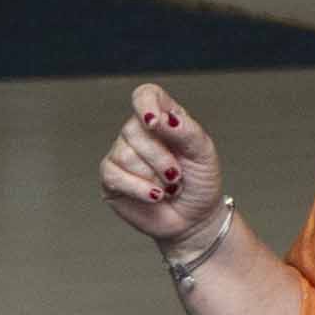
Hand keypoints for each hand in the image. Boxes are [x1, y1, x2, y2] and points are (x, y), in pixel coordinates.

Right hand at [97, 82, 230, 249]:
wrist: (194, 219)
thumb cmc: (200, 182)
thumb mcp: (203, 152)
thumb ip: (185, 131)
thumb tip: (159, 118)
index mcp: (163, 117)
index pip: (146, 96)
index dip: (145, 104)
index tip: (154, 122)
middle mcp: (138, 132)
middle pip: (134, 130)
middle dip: (161, 158)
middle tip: (178, 175)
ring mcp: (121, 154)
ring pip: (126, 155)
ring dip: (154, 178)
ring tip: (169, 187)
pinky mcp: (111, 179)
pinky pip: (115, 176)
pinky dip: (139, 189)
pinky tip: (155, 196)